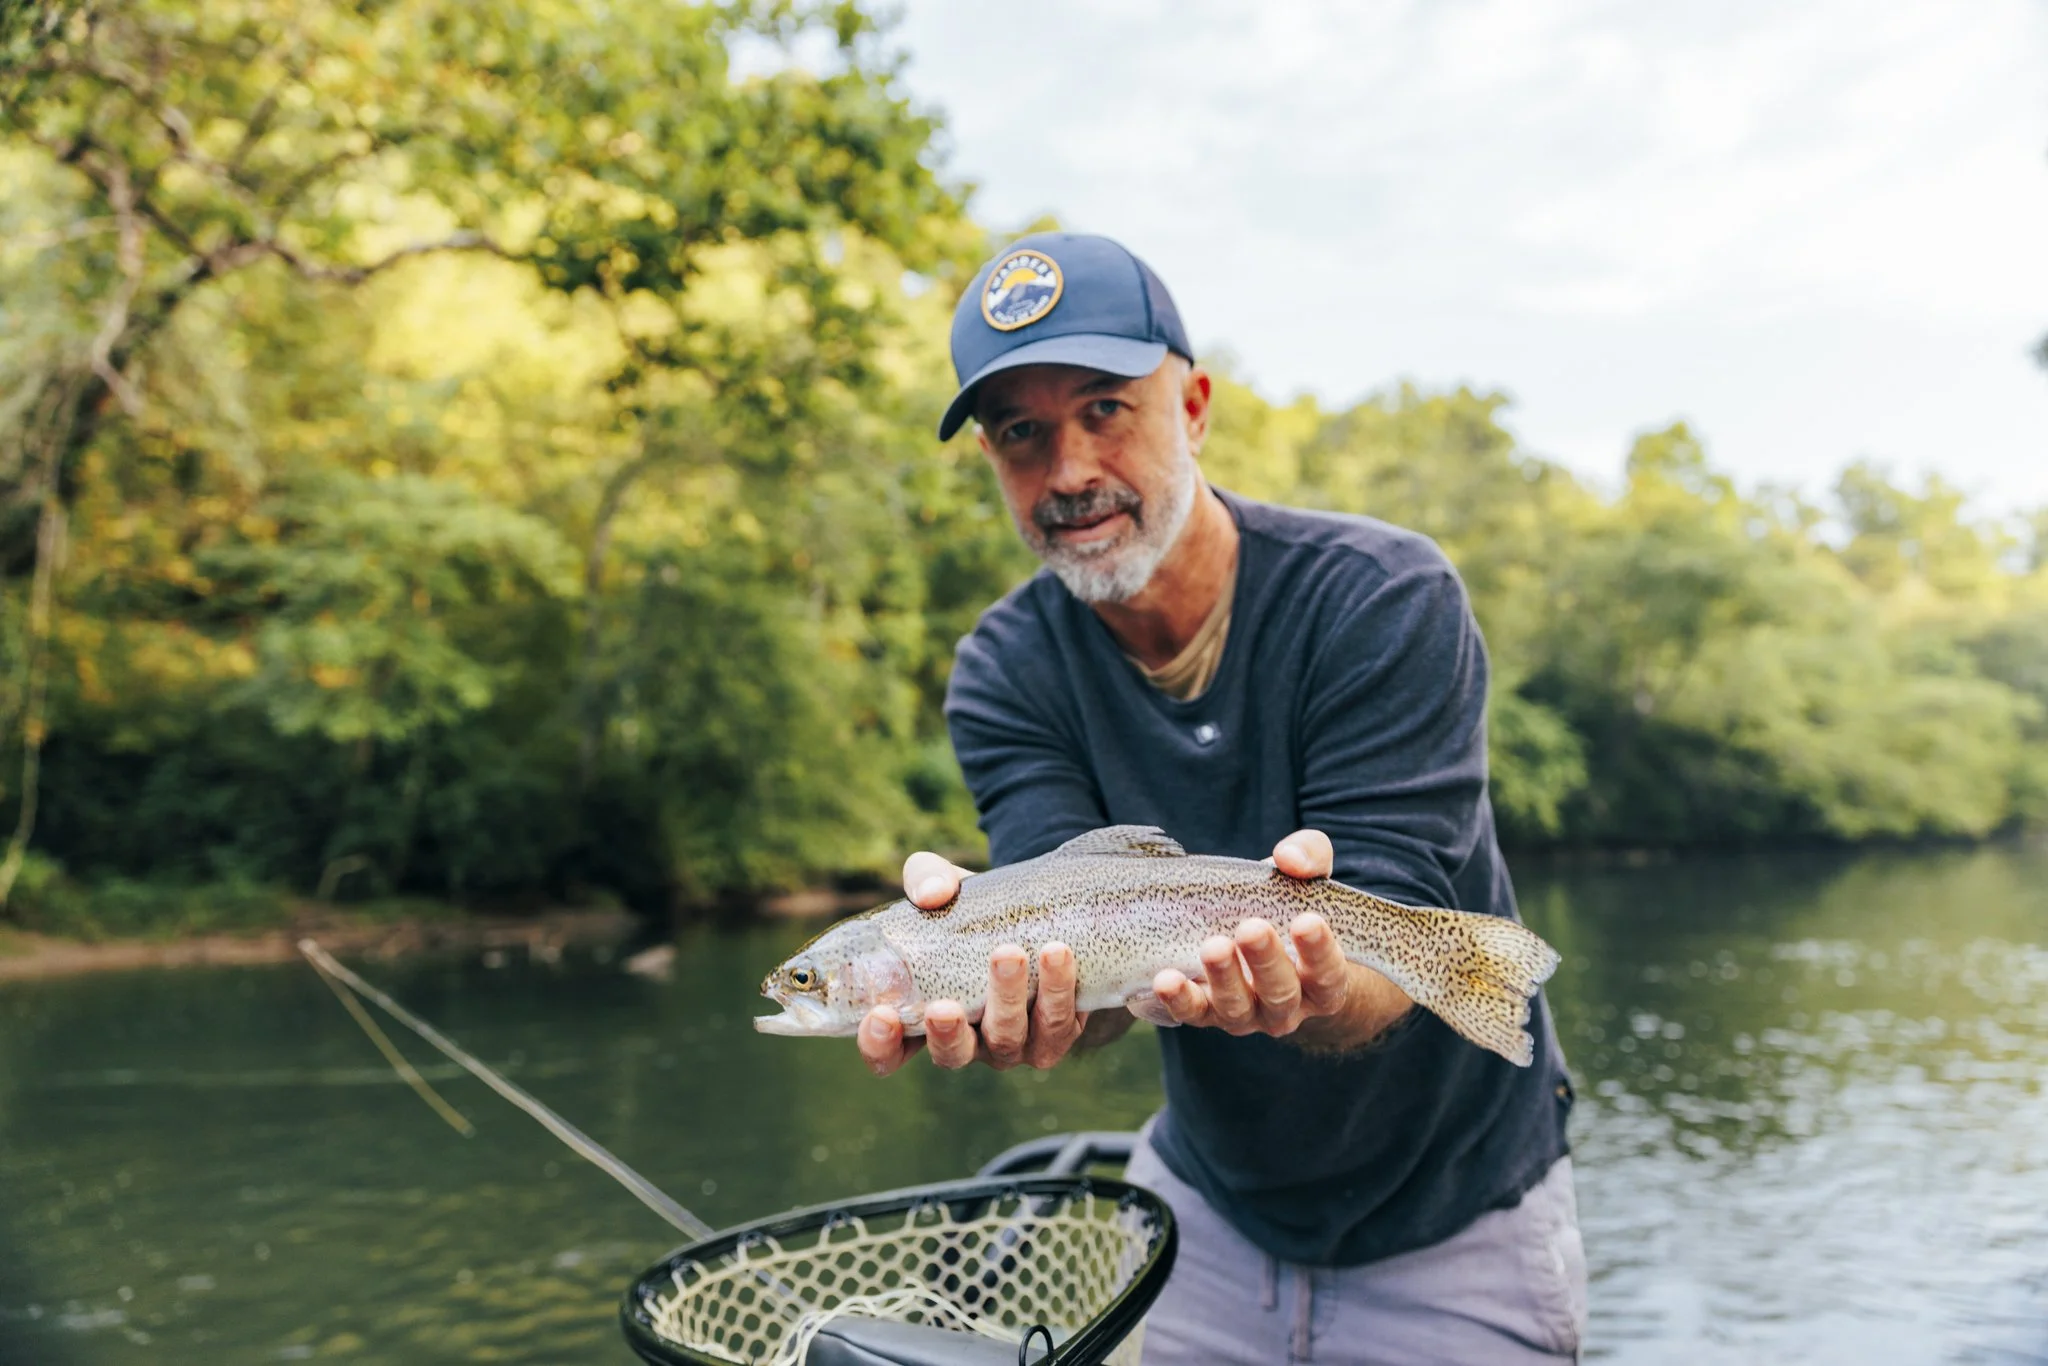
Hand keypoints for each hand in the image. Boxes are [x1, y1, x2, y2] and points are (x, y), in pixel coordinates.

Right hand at [857, 851, 1091, 1075]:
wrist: (1036, 910)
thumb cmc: (971, 909)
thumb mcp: (942, 886)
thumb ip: (925, 879)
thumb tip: (932, 893)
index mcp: (922, 1017)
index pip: (889, 1052)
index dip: (879, 1045)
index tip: (880, 1016)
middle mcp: (965, 1040)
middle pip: (951, 1055)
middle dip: (947, 1033)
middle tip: (944, 1006)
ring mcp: (1009, 1043)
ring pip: (1007, 1038)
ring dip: (1007, 999)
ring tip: (1010, 953)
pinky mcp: (1054, 1035)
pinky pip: (1057, 1025)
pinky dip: (1057, 990)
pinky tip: (1057, 954)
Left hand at [1151, 828, 1358, 1036]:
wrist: (1255, 941)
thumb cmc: (1287, 908)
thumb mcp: (1305, 878)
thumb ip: (1310, 858)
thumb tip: (1289, 858)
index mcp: (1321, 980)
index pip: (1328, 973)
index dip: (1320, 950)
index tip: (1307, 921)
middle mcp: (1286, 1006)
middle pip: (1281, 993)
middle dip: (1266, 961)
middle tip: (1252, 929)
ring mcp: (1245, 1014)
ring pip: (1237, 1007)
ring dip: (1224, 978)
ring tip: (1213, 947)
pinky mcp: (1206, 1012)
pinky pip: (1192, 1012)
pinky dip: (1179, 999)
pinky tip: (1165, 979)